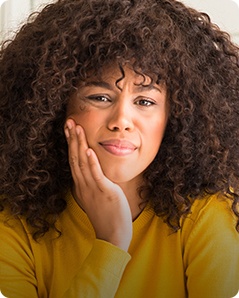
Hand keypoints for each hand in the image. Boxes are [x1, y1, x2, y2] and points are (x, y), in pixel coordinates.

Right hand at [64, 119, 132, 250]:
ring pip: (82, 163)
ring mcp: (93, 188)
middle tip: (69, 121)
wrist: (112, 237)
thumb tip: (95, 172)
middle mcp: (84, 185)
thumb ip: (94, 183)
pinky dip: (91, 162)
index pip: (74, 161)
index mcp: (82, 186)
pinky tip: (88, 149)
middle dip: (72, 139)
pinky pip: (95, 175)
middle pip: (75, 158)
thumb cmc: (107, 217)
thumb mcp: (96, 197)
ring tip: (76, 128)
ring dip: (79, 144)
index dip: (71, 144)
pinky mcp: (104, 192)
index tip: (70, 130)